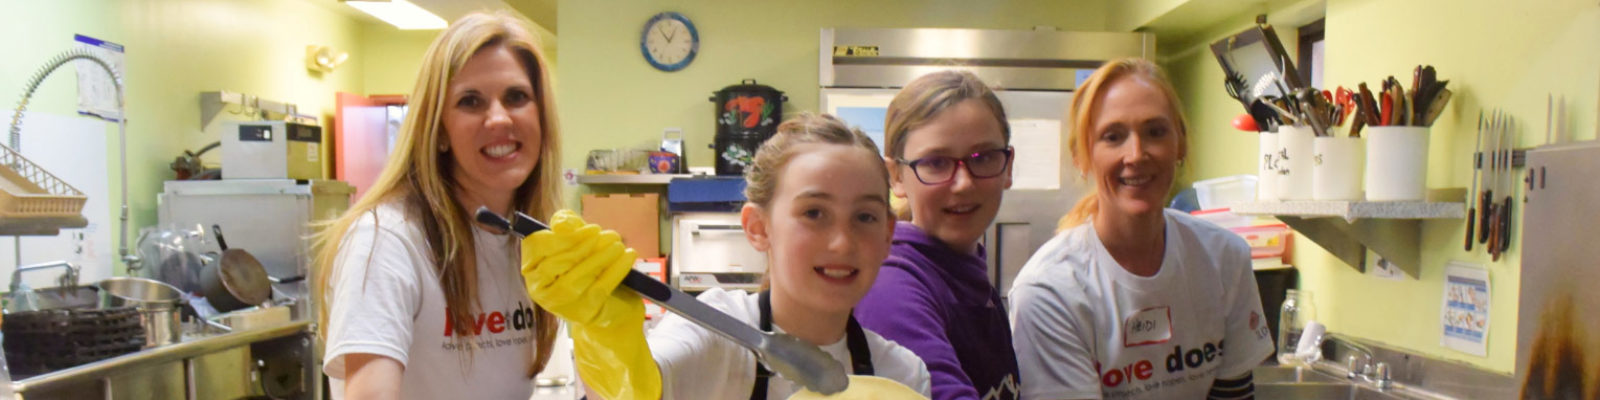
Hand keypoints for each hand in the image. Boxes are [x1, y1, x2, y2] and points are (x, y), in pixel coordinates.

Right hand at [520, 210, 660, 399]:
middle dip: (584, 246)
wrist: (614, 302)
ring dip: (600, 257)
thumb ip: (567, 223)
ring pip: (575, 278)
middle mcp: (541, 289)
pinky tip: (628, 256)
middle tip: (610, 234)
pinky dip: (615, 270)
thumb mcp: (578, 238)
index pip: (536, 247)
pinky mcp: (582, 315)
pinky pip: (598, 290)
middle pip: (555, 264)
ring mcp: (560, 305)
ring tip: (618, 244)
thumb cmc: (590, 265)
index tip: (590, 228)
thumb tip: (563, 225)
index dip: (561, 236)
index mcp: (533, 267)